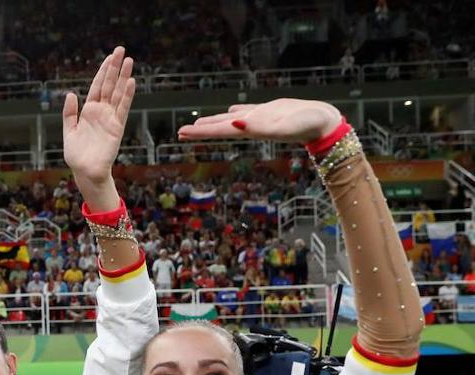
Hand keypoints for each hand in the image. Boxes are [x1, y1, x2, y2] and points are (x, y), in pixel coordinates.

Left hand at [62, 47, 135, 204]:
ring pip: (118, 93)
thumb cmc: (76, 155)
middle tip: (121, 50)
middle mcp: (101, 112)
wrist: (85, 171)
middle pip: (109, 85)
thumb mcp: (68, 131)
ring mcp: (110, 118)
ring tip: (129, 60)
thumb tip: (70, 94)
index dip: (103, 71)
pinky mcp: (117, 127)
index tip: (109, 57)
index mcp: (88, 111)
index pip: (97, 86)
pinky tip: (130, 82)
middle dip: (114, 68)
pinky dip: (127, 96)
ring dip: (123, 77)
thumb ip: (69, 113)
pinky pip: (122, 108)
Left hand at [178, 99, 341, 144]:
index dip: (201, 133)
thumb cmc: (307, 125)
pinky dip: (234, 112)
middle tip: (180, 132)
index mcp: (251, 129)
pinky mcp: (269, 111)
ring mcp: (259, 118)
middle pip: (220, 128)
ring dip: (214, 122)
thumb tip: (236, 123)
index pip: (219, 131)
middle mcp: (251, 125)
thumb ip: (261, 126)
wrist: (324, 123)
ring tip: (198, 123)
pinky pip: (246, 111)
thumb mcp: (283, 125)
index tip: (181, 134)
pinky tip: (229, 112)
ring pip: (230, 119)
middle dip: (200, 130)